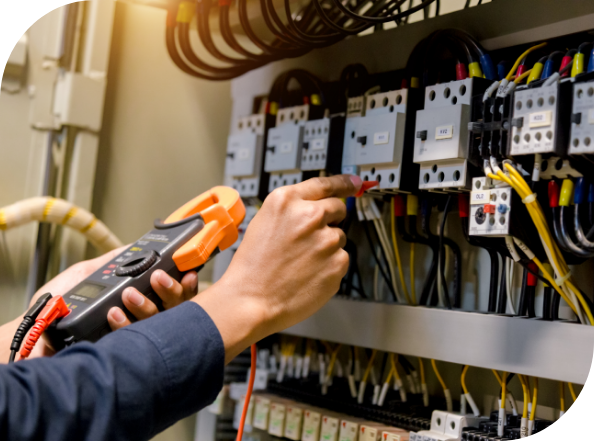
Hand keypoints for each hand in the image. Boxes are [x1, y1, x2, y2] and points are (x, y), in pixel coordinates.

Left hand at [1, 247, 197, 362]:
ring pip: (157, 323)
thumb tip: (135, 244)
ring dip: (146, 305)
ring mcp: (132, 335)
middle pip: (174, 308)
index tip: (187, 273)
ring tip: (129, 293)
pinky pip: (133, 339)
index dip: (184, 284)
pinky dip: (125, 323)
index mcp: (140, 297)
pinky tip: (114, 313)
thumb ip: (114, 259)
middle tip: (158, 277)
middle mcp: (141, 317)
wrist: (35, 327)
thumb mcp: (89, 271)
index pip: (173, 294)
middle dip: (171, 291)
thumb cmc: (58, 302)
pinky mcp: (119, 350)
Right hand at [193, 175, 360, 361]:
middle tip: (313, 238)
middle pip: (338, 208)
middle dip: (330, 220)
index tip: (355, 183)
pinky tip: (309, 274)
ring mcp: (326, 239)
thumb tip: (320, 208)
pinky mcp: (338, 262)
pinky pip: (341, 259)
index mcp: (287, 201)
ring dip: (327, 247)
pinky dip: (329, 267)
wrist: (251, 300)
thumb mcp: (264, 222)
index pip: (325, 184)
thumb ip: (292, 210)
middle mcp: (309, 215)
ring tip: (301, 262)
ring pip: (338, 237)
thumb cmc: (253, 266)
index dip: (344, 183)